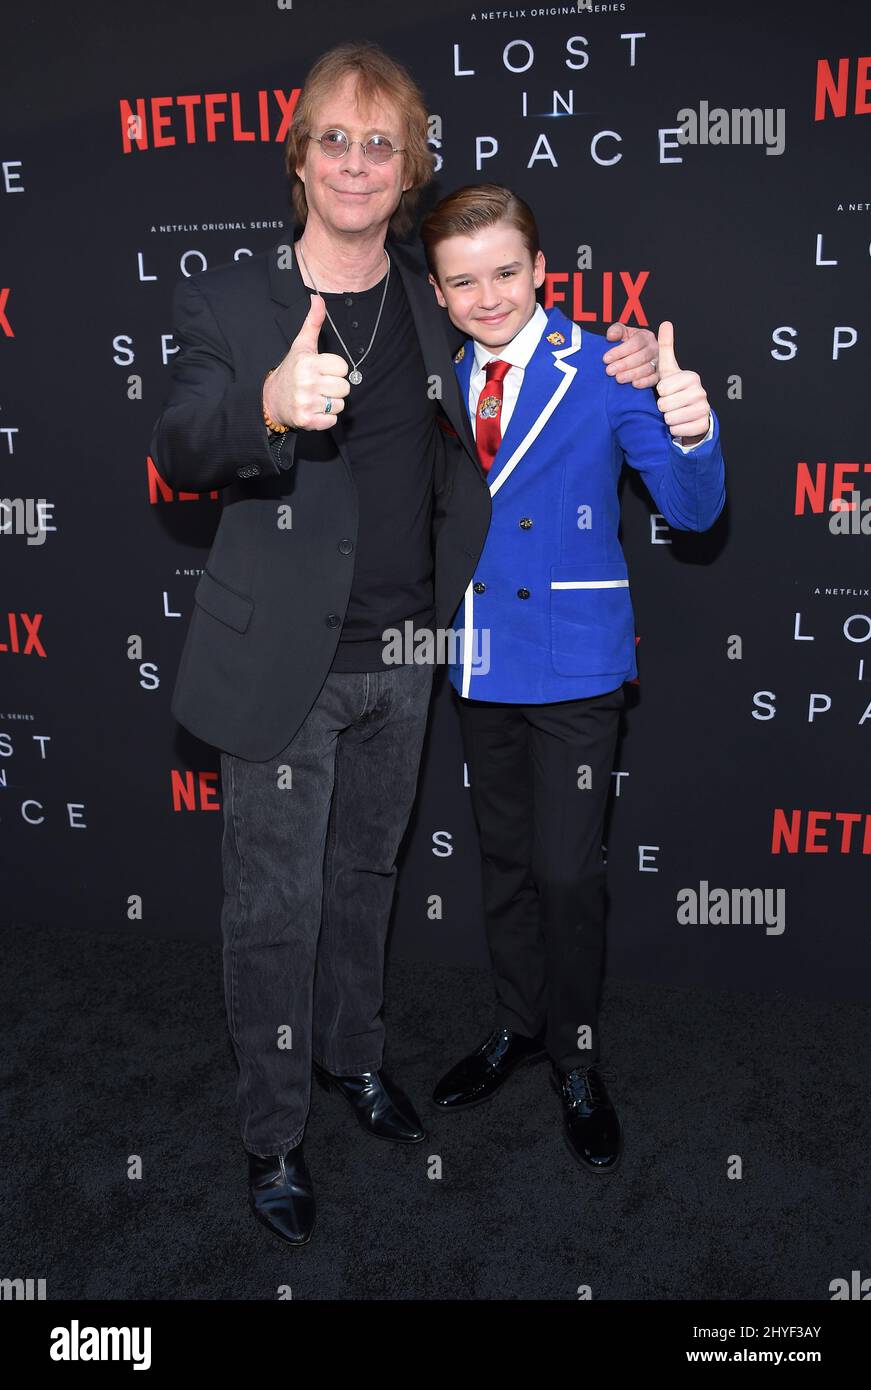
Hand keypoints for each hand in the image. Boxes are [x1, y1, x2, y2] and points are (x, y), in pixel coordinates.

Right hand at [262, 294, 349, 430]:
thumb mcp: (301, 345)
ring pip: (339, 404)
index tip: (321, 370)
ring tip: (315, 397)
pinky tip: (313, 409)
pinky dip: (325, 418)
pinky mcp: (307, 421)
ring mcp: (306, 403)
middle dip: (334, 387)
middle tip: (318, 385)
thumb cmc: (291, 370)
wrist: (271, 399)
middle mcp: (307, 382)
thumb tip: (318, 298)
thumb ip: (313, 323)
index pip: (343, 368)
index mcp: (308, 363)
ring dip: (330, 403)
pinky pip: (332, 420)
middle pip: (344, 387)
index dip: (335, 370)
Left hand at [603, 323, 659, 387]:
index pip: (635, 343)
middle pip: (641, 356)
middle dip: (624, 364)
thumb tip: (611, 336)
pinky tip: (634, 384)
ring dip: (632, 374)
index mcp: (645, 336)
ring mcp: (658, 362)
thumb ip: (616, 331)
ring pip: (647, 369)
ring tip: (618, 378)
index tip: (606, 359)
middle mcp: (654, 348)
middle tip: (609, 371)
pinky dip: (645, 382)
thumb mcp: (623, 332)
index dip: (620, 351)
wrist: (639, 353)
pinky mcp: (658, 374)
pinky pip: (654, 379)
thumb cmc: (629, 342)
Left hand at [654, 321, 709, 444]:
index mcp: (691, 376)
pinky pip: (678, 430)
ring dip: (668, 418)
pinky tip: (681, 423)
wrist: (690, 413)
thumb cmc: (675, 390)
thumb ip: (666, 347)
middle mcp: (701, 391)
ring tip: (675, 412)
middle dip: (663, 407)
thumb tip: (666, 323)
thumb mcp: (668, 369)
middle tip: (671, 403)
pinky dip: (675, 429)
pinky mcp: (702, 425)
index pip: (662, 388)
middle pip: (664, 404)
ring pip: (670, 418)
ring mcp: (703, 408)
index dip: (660, 392)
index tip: (668, 390)